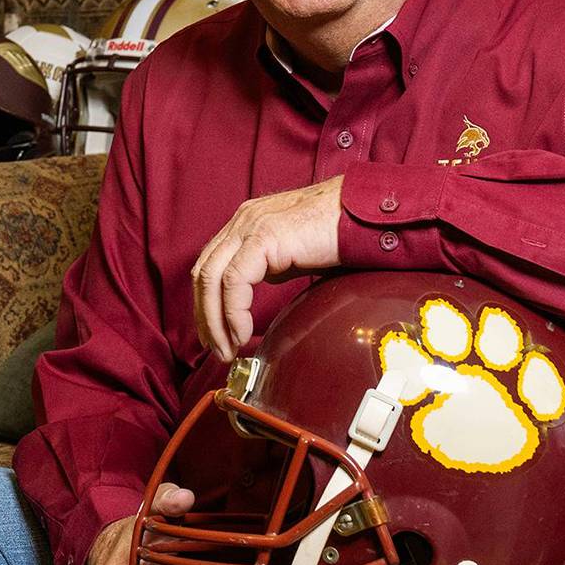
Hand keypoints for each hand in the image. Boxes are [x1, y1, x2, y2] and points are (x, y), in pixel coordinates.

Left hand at [192, 176, 343, 359]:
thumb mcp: (292, 256)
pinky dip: (233, 311)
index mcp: (246, 223)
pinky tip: (243, 332)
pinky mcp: (263, 236)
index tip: (215, 333)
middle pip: (203, 273)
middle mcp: (242, 221)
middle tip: (216, 348)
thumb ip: (270, 269)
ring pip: (211, 277)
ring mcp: (250, 225)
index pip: (210, 266)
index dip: (206, 303)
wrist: (362, 216)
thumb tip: (252, 299)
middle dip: (204, 316)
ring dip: (215, 320)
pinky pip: (234, 280)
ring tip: (228, 347)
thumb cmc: (337, 234)